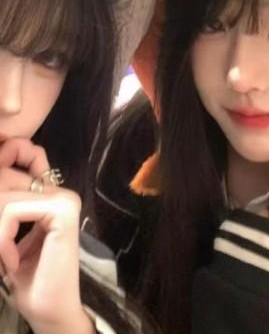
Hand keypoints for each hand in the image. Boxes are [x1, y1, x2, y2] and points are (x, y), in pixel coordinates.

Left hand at [0, 139, 93, 333]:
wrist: (49, 311)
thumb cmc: (26, 279)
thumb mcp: (6, 236)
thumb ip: (6, 207)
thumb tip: (0, 165)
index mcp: (50, 194)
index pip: (18, 155)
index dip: (4, 162)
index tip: (2, 231)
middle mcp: (60, 190)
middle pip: (3, 180)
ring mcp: (64, 198)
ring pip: (3, 198)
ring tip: (2, 258)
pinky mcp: (63, 210)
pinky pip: (12, 209)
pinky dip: (0, 238)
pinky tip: (9, 261)